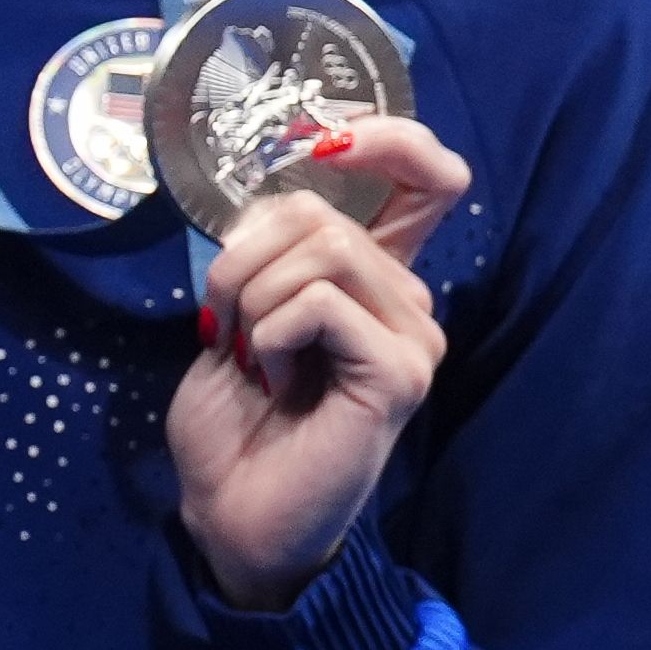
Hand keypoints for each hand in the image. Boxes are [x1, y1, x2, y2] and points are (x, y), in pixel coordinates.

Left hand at [165, 112, 466, 610]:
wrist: (230, 510)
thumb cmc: (233, 420)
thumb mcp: (237, 313)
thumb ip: (270, 249)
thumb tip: (276, 191)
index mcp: (372, 277)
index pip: (425, 175)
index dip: (383, 139)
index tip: (317, 147)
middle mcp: (408, 299)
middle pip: (324, 213)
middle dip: (243, 257)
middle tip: (225, 323)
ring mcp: (414, 337)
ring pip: (323, 250)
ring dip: (253, 297)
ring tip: (250, 357)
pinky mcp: (400, 372)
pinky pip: (320, 303)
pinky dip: (271, 333)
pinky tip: (274, 380)